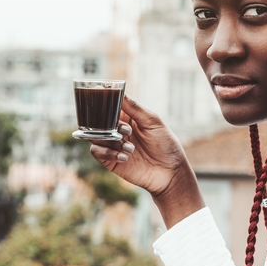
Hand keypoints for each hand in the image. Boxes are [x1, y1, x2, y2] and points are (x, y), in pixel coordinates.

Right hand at [90, 97, 204, 227]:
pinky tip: (125, 157)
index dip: (105, 105)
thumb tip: (120, 93)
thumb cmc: (165, 145)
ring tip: (131, 148)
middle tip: (125, 132)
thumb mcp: (153, 122)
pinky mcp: (110, 160)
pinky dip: (108, 153)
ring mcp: (113, 145)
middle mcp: (117, 130)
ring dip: (112, 141)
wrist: (170, 172)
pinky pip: (97, 152)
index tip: (106, 106)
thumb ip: (134, 108)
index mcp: (127, 117)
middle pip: (98, 121)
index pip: (109, 106)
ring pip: (96, 136)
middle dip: (108, 125)